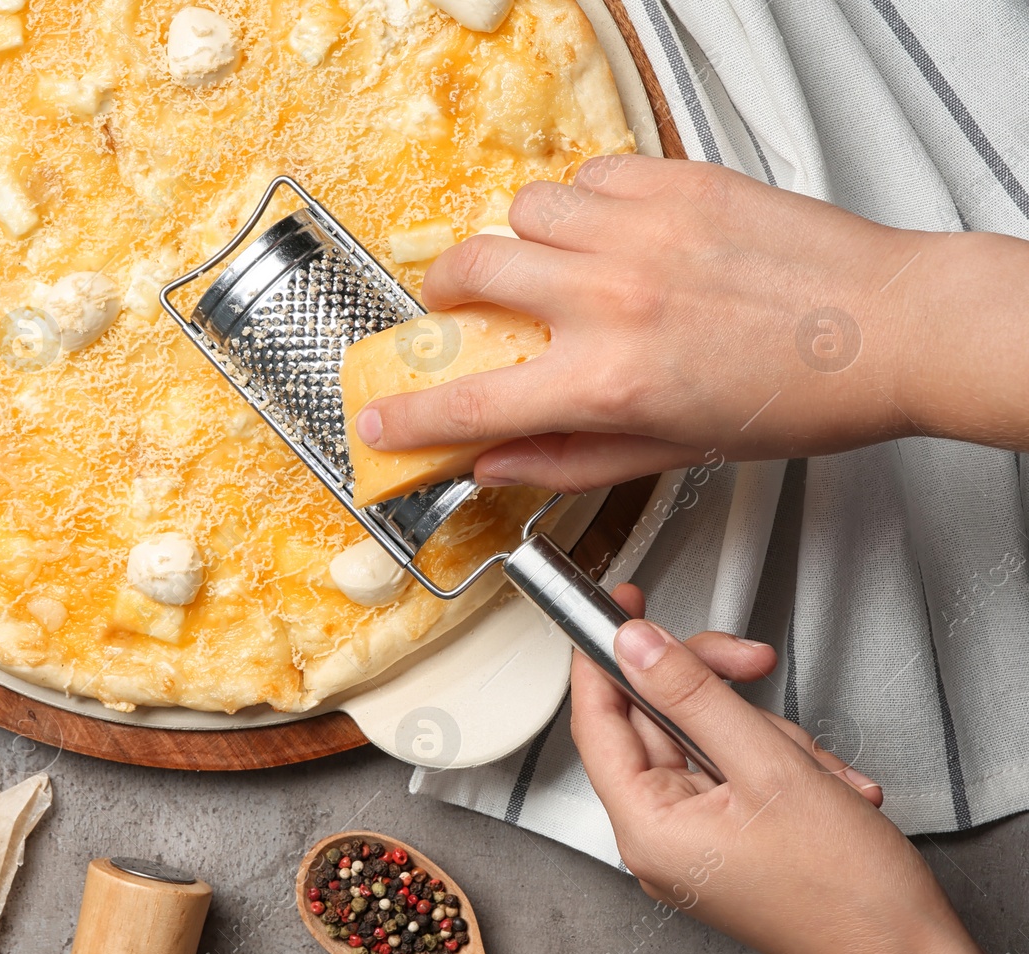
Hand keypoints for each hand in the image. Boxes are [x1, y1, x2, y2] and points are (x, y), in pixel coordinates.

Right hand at [355, 156, 1028, 491]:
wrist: (888, 326)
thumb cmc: (797, 395)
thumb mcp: (674, 452)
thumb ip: (568, 460)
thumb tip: (495, 463)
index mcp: (608, 380)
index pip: (469, 402)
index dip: (407, 416)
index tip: (378, 418)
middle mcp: (611, 298)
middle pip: (469, 274)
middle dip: (446, 295)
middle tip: (461, 309)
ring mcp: (639, 230)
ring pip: (523, 211)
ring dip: (523, 242)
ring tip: (557, 265)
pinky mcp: (674, 182)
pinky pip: (587, 176)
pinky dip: (582, 204)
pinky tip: (613, 233)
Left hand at [572, 584, 1028, 953]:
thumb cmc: (848, 894)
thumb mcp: (768, 765)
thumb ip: (693, 694)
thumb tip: (636, 646)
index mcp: (646, 827)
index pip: (596, 719)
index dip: (604, 656)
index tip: (621, 609)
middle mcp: (658, 839)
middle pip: (658, 723)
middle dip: (719, 695)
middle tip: (751, 661)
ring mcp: (693, 845)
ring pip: (709, 743)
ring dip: (768, 738)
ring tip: (815, 768)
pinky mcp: (727, 845)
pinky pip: (737, 775)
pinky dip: (784, 768)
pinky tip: (828, 787)